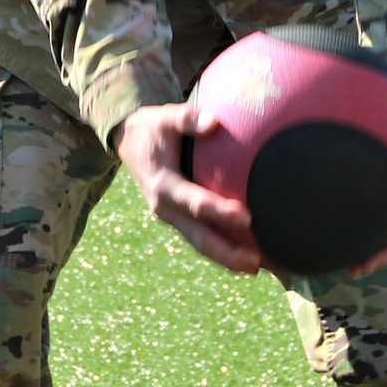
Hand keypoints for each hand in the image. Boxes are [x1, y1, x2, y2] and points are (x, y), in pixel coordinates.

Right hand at [113, 102, 261, 273]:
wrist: (128, 141)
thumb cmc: (152, 127)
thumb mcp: (164, 117)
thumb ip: (187, 120)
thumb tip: (213, 122)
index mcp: (162, 185)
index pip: (195, 203)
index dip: (220, 212)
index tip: (247, 218)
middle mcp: (165, 208)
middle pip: (198, 237)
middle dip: (227, 254)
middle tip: (257, 262)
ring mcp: (170, 217)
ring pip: (199, 244)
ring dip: (227, 259)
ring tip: (257, 268)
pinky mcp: (176, 218)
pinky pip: (199, 237)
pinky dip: (221, 250)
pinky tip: (245, 255)